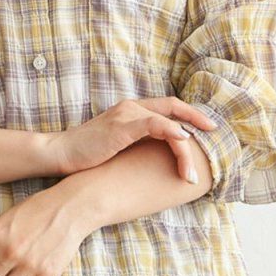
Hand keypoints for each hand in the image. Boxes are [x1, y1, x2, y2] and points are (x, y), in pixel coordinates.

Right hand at [49, 97, 216, 180]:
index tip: (206, 129)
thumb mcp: (117, 148)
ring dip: (185, 145)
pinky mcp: (122, 127)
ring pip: (168, 121)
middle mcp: (132, 108)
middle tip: (215, 133)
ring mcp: (127, 115)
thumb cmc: (86, 156)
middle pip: (174, 107)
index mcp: (132, 112)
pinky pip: (154, 124)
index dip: (190, 115)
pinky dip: (172, 131)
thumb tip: (156, 159)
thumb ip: (136, 145)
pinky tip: (183, 142)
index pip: (168, 107)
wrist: (60, 154)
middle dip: (198, 119)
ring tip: (193, 168)